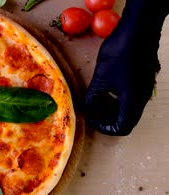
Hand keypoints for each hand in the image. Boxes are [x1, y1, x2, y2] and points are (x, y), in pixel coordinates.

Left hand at [84, 0, 168, 135]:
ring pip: (128, 107)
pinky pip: (131, 96)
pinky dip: (117, 98)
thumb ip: (93, 97)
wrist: (138, 29)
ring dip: (111, 107)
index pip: (121, 128)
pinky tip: (104, 88)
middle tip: (91, 110)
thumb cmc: (119, 53)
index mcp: (133, 101)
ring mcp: (145, 87)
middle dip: (106, 118)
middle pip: (125, 119)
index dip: (104, 127)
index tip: (91, 118)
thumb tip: (86, 108)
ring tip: (95, 100)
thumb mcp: (100, 78)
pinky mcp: (143, 78)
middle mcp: (142, 98)